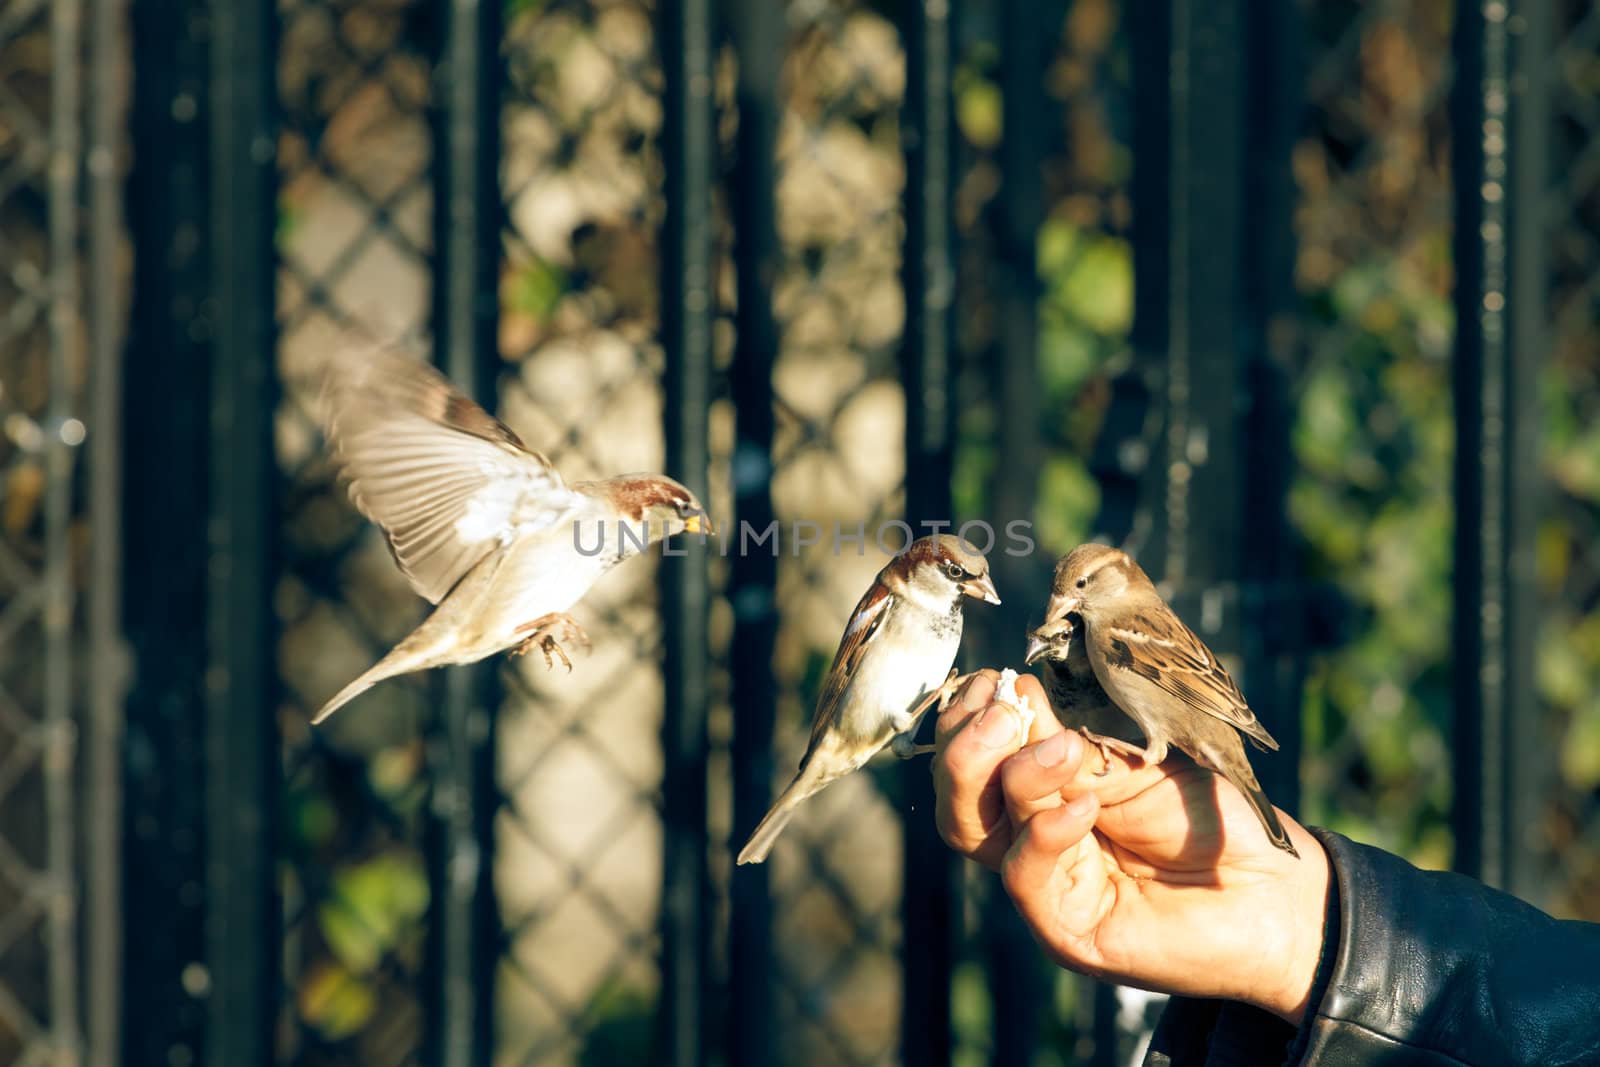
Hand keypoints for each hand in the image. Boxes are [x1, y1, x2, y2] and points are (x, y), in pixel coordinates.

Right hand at [932, 670, 1330, 1022]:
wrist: (1271, 888)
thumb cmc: (1210, 814)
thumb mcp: (1137, 759)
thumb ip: (1078, 743)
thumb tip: (1019, 696)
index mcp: (1042, 787)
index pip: (975, 754)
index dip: (971, 716)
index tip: (997, 679)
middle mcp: (1029, 833)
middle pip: (958, 795)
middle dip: (966, 743)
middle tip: (1005, 707)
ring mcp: (1043, 881)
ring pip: (972, 830)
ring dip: (1006, 776)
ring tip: (1059, 746)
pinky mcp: (1062, 928)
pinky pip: (1025, 874)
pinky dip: (1047, 831)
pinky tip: (1085, 808)